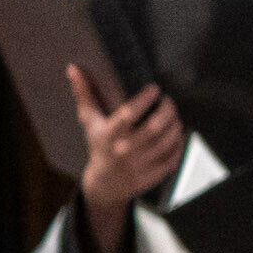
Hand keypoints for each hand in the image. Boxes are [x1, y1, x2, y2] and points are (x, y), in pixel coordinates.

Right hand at [69, 67, 183, 252]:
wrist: (104, 183)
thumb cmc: (99, 145)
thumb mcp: (89, 121)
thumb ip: (84, 94)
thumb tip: (73, 69)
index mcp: (109, 134)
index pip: (129, 113)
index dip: (145, 99)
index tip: (154, 89)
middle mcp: (124, 149)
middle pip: (155, 127)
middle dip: (168, 111)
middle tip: (169, 102)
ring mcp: (140, 164)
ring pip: (167, 141)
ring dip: (176, 125)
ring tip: (174, 117)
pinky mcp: (153, 174)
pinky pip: (174, 157)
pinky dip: (179, 144)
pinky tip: (176, 135)